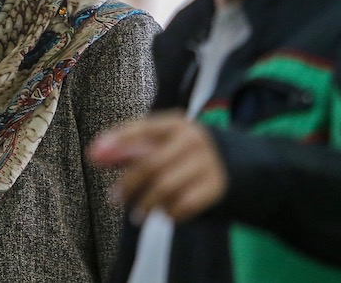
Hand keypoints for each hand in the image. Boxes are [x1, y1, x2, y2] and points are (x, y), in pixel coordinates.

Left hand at [87, 110, 227, 222]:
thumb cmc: (189, 156)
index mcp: (176, 124)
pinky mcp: (219, 186)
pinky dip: (171, 213)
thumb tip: (95, 155)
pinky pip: (185, 203)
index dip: (115, 141)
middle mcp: (193, 139)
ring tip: (138, 214)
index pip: (139, 129)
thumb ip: (130, 150)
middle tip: (114, 200)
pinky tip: (166, 215)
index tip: (92, 155)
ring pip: (165, 186)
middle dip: (127, 184)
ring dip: (147, 204)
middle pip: (150, 164)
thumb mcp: (164, 146)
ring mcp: (208, 162)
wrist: (248, 167)